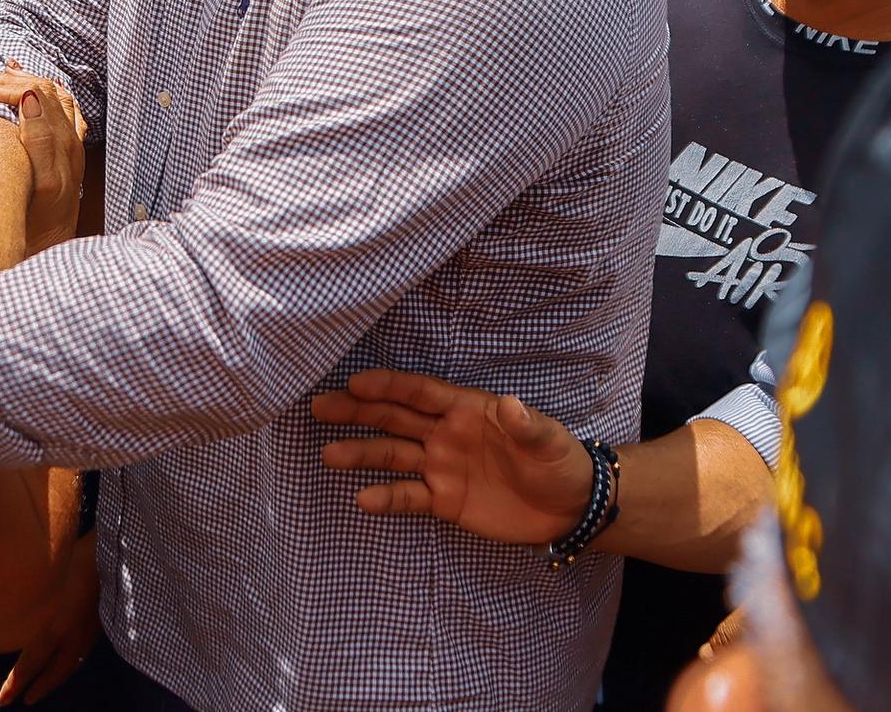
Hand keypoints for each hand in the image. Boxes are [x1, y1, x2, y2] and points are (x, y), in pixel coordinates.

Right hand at [0, 66, 85, 252]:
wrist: (53, 242)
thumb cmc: (31, 226)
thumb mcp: (25, 198)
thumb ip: (33, 148)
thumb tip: (27, 104)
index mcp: (55, 161)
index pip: (34, 104)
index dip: (6, 91)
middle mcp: (69, 149)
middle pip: (44, 95)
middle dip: (10, 82)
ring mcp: (74, 145)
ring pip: (54, 95)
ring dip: (26, 79)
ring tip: (0, 71)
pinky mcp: (74, 145)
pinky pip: (66, 104)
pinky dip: (47, 86)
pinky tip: (31, 77)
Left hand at [0, 532, 100, 704]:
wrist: (115, 554)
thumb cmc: (75, 558)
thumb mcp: (46, 581)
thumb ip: (30, 602)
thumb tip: (11, 615)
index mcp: (57, 628)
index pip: (32, 663)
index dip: (17, 682)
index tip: (2, 700)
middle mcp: (74, 637)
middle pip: (55, 671)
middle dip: (38, 687)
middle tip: (23, 701)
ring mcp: (90, 632)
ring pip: (70, 665)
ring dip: (54, 678)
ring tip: (43, 685)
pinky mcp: (100, 624)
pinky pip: (80, 653)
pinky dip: (69, 664)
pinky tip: (66, 659)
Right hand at [311, 369, 590, 543]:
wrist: (569, 509)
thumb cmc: (560, 463)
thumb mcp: (550, 442)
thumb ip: (528, 426)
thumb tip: (511, 404)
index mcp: (466, 410)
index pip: (421, 392)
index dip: (389, 386)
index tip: (356, 382)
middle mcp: (445, 434)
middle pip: (395, 418)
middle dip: (358, 411)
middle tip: (321, 406)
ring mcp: (441, 468)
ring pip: (393, 456)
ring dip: (361, 453)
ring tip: (329, 454)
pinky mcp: (444, 501)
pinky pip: (409, 497)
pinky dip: (386, 498)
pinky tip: (362, 499)